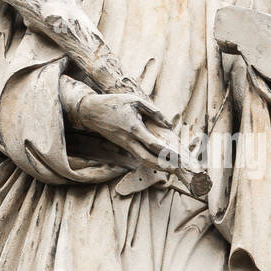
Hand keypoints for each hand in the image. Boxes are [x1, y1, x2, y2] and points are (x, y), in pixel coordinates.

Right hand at [59, 77, 176, 172]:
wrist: (92, 112)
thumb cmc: (115, 103)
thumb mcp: (135, 101)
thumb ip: (153, 112)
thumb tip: (168, 124)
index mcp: (133, 128)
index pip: (152, 144)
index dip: (166, 152)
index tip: (178, 156)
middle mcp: (129, 140)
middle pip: (147, 159)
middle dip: (162, 165)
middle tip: (176, 169)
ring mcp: (124, 145)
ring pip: (142, 160)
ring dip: (157, 166)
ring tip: (170, 169)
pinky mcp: (123, 146)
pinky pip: (138, 156)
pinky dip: (149, 160)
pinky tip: (159, 161)